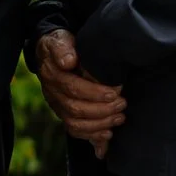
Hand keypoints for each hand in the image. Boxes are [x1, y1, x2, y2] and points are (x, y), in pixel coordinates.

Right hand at [33, 30, 125, 157]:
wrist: (53, 52)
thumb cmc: (63, 45)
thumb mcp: (61, 39)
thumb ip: (63, 48)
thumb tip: (69, 61)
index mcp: (52, 74)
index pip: (73, 88)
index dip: (94, 93)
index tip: (115, 92)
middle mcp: (53, 93)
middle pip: (75, 108)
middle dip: (102, 109)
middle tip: (122, 104)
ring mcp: (57, 105)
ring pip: (75, 123)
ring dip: (100, 124)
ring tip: (120, 117)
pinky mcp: (63, 114)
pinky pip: (75, 131)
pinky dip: (92, 136)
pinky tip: (108, 134)